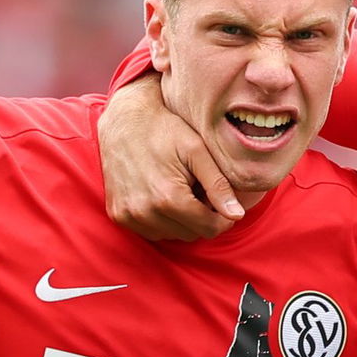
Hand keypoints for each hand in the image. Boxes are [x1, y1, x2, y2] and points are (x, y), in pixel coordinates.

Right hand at [98, 76, 243, 241]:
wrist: (124, 121)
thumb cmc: (165, 131)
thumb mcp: (197, 152)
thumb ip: (219, 185)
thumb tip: (237, 215)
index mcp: (168, 197)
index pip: (209, 228)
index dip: (223, 218)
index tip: (222, 202)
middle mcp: (145, 212)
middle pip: (191, 234)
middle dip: (202, 218)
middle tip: (201, 192)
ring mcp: (128, 216)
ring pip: (172, 235)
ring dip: (182, 221)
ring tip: (182, 192)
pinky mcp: (118, 215)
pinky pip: (151, 232)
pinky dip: (162, 221)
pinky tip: (163, 197)